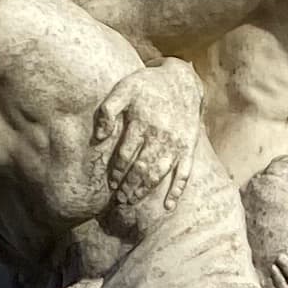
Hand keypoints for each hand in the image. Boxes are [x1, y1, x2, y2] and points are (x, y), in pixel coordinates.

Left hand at [106, 95, 189, 225]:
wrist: (182, 81)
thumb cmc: (148, 85)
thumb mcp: (124, 88)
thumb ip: (108, 110)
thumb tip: (99, 136)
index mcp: (143, 123)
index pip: (126, 155)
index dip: (116, 171)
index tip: (110, 182)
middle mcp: (160, 136)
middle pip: (141, 169)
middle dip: (128, 186)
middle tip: (119, 199)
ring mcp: (176, 145)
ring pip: (158, 174)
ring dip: (144, 190)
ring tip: (131, 200)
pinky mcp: (189, 149)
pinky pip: (184, 174)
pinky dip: (176, 192)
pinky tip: (167, 206)